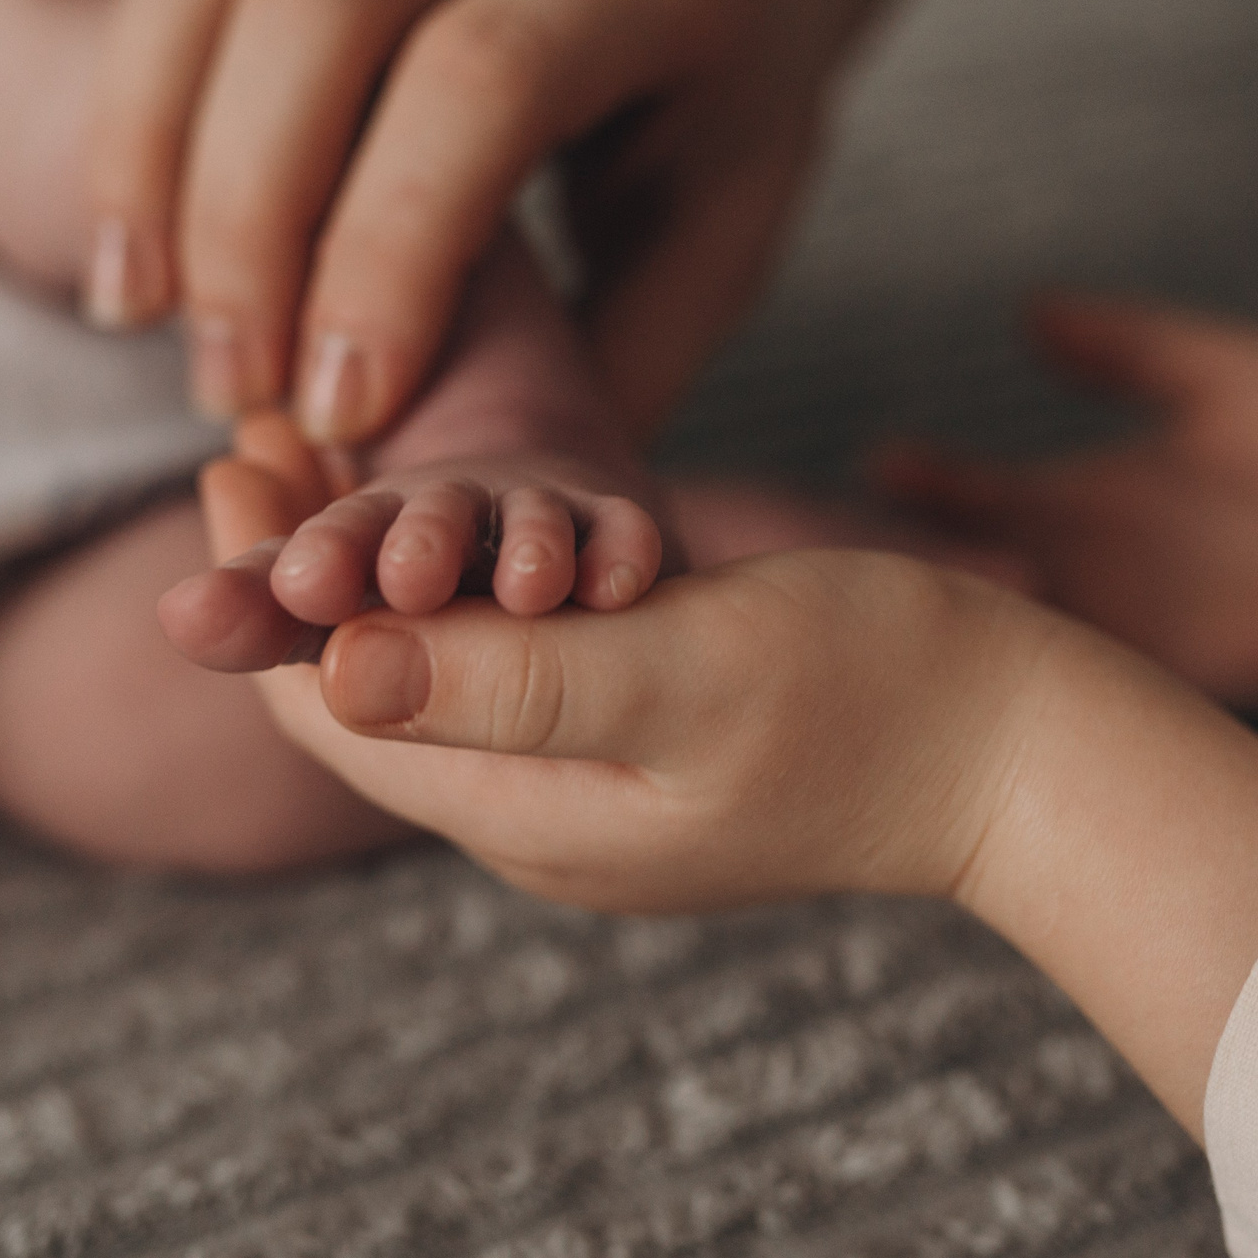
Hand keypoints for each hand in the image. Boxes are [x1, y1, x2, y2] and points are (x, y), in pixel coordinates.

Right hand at [0, 0, 831, 442]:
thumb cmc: (720, 130)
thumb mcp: (717, 252)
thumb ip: (602, 365)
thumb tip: (453, 512)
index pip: (479, 78)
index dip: (386, 248)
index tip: (335, 416)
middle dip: (250, 216)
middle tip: (226, 393)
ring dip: (148, 126)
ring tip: (130, 298)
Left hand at [192, 428, 1040, 911]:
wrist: (1025, 754)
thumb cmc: (879, 692)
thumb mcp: (689, 670)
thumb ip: (511, 677)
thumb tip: (327, 663)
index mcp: (529, 816)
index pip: (334, 714)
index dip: (263, 596)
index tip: (232, 461)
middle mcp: (538, 821)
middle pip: (367, 701)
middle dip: (295, 578)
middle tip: (249, 436)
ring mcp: (592, 796)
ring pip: (433, 683)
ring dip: (367, 576)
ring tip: (319, 458)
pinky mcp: (643, 752)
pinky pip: (504, 674)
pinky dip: (452, 592)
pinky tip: (451, 516)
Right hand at [874, 293, 1257, 706]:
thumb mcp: (1236, 376)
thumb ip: (1134, 347)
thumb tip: (1027, 309)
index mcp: (1082, 511)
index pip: (969, 502)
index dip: (920, 490)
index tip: (880, 461)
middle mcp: (1089, 588)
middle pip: (967, 591)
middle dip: (909, 581)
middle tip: (860, 563)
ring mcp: (1130, 653)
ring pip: (1017, 653)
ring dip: (975, 639)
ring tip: (935, 614)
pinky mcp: (1186, 705)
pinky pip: (1099, 705)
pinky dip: (1056, 692)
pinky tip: (1027, 667)